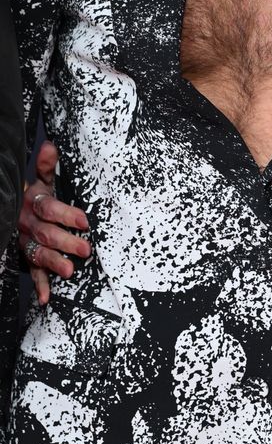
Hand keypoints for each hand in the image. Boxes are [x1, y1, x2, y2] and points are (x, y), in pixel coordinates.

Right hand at [18, 141, 90, 304]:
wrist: (13, 207)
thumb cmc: (38, 193)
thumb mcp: (42, 179)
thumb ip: (48, 165)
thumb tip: (51, 146)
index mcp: (34, 202)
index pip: (50, 208)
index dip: (66, 215)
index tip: (84, 221)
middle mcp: (28, 223)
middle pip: (46, 234)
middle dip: (66, 242)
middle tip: (86, 249)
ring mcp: (26, 241)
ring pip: (38, 254)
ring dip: (53, 264)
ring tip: (69, 271)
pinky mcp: (26, 256)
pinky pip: (32, 271)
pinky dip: (39, 285)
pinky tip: (46, 297)